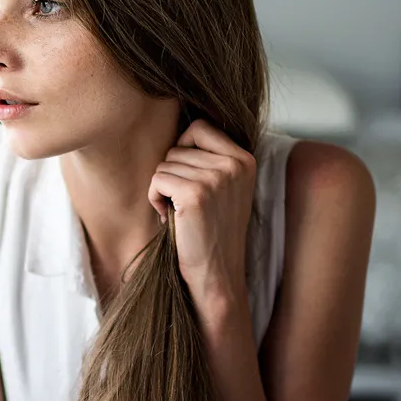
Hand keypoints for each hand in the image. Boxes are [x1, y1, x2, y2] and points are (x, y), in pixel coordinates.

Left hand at [147, 119, 256, 311]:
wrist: (216, 274)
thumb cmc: (211, 232)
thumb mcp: (224, 188)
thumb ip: (211, 158)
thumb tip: (180, 129)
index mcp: (245, 159)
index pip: (199, 127)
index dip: (183, 150)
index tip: (188, 180)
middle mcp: (235, 164)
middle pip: (178, 147)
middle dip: (172, 174)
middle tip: (183, 204)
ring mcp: (216, 178)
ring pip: (165, 163)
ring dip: (163, 189)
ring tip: (180, 214)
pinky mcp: (195, 194)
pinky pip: (157, 179)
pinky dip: (155, 199)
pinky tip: (170, 219)